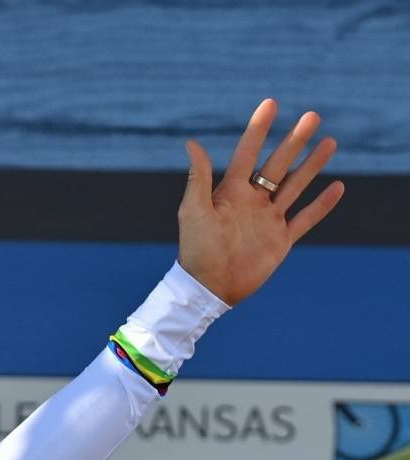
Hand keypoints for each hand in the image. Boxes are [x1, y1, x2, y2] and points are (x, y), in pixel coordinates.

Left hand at [177, 99, 343, 305]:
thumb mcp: (194, 210)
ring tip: (329, 142)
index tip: (271, 104)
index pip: (247, 153)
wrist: (209, 287)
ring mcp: (268, 219)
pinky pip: (305, 218)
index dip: (258, 129)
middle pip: (278, 164)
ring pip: (295, 186)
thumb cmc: (196, 249)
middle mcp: (252, 201)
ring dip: (312, 165)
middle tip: (312, 116)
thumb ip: (198, 177)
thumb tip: (191, 142)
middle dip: (295, 141)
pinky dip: (321, 204)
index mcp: (230, 192)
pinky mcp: (280, 240)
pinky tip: (337, 186)